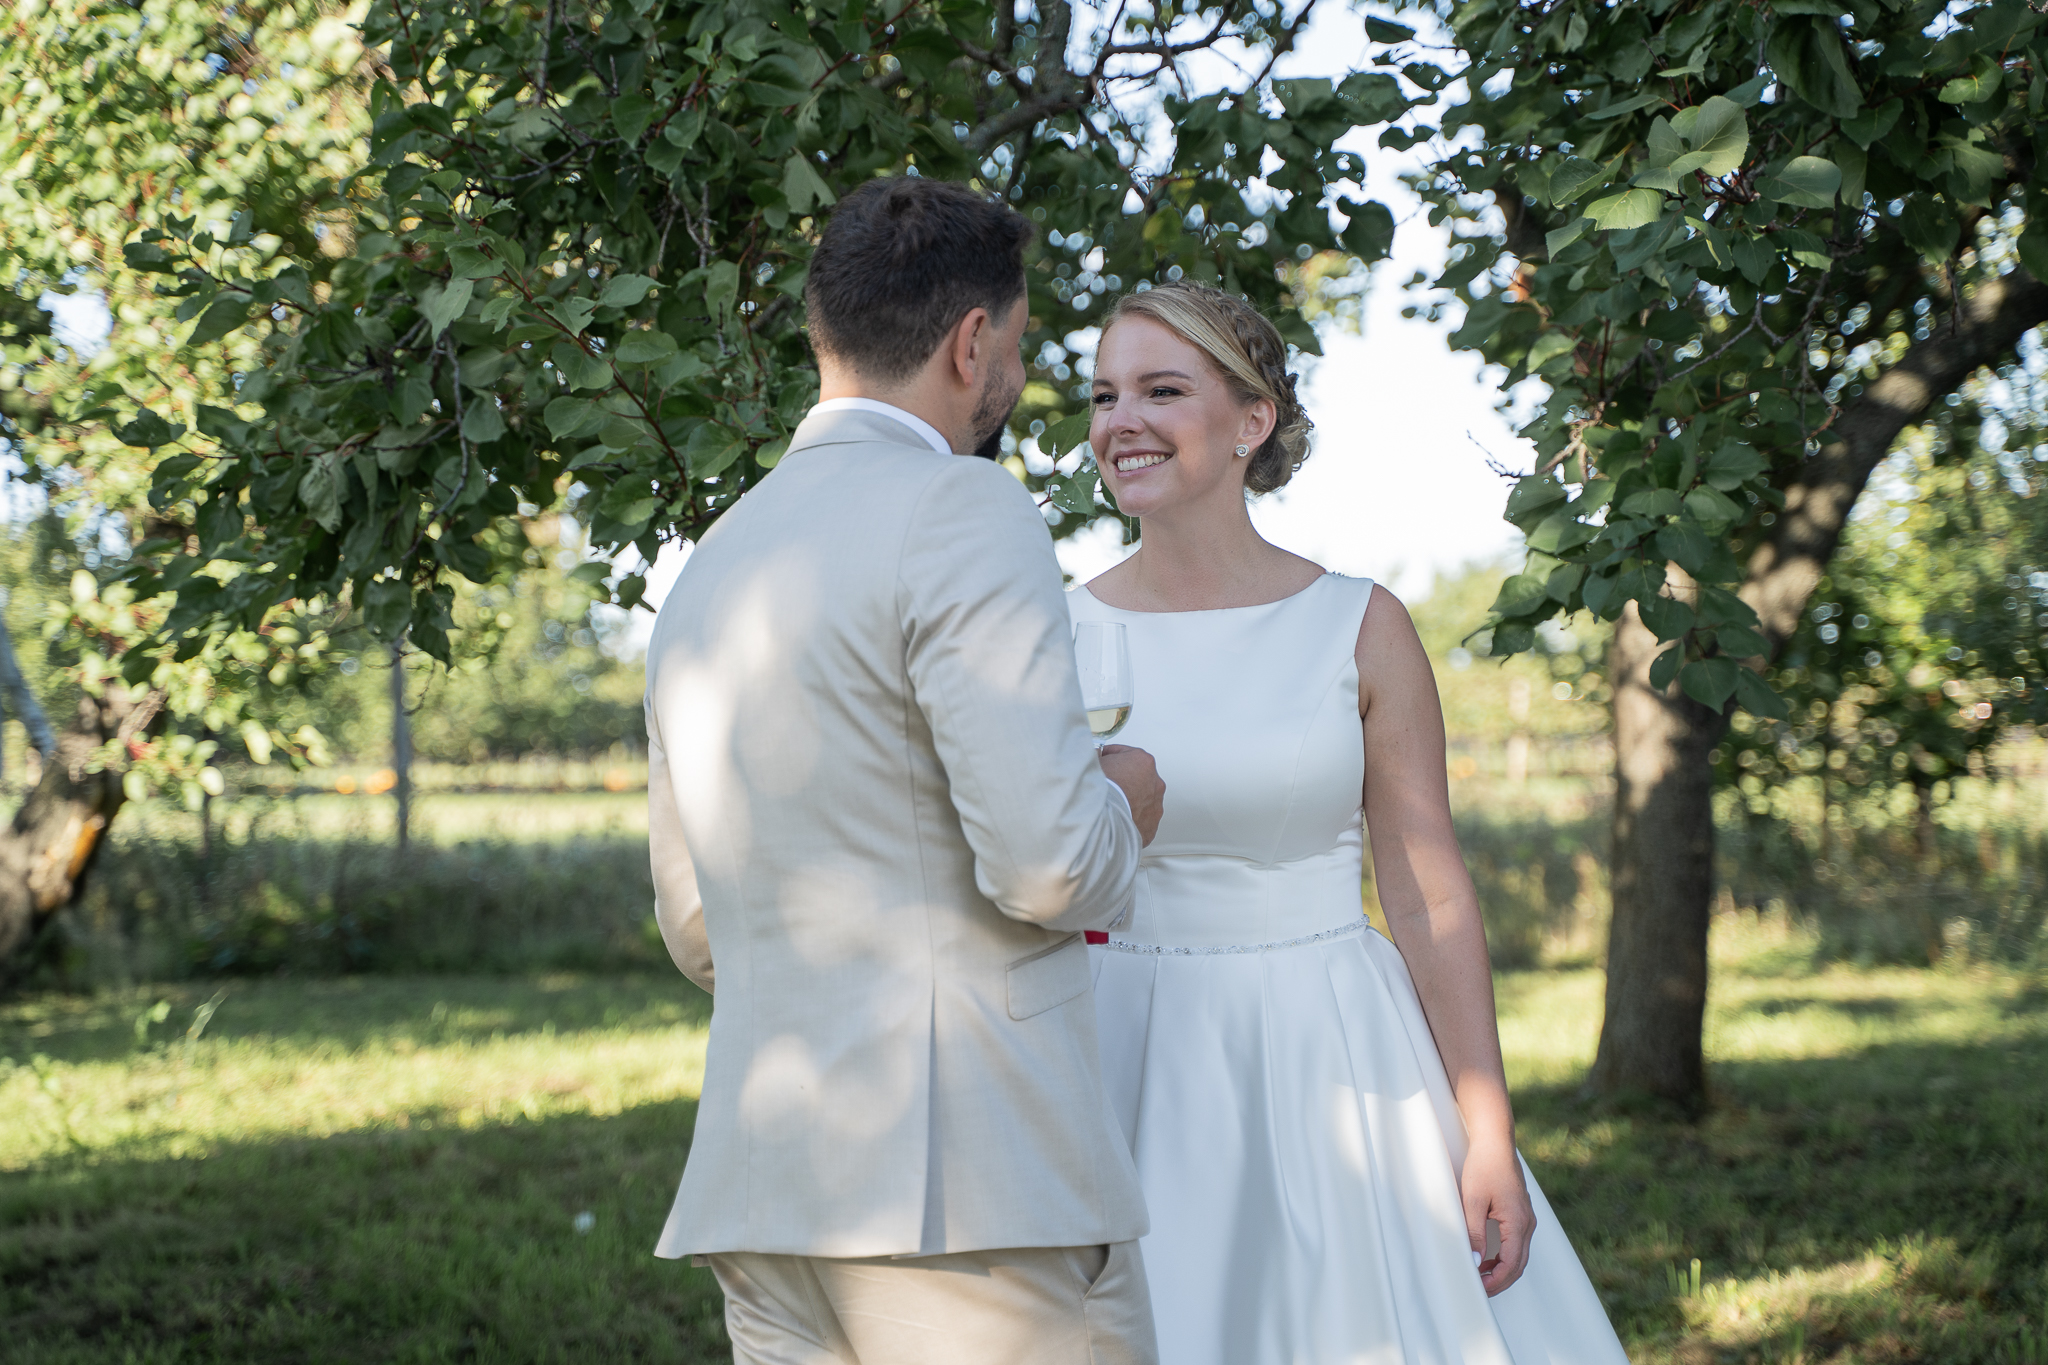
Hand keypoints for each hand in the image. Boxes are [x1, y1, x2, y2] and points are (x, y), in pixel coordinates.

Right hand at [1098, 744, 1163, 844]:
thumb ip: (1099, 756)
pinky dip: (1131, 820)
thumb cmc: (1099, 790)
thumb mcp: (1094, 761)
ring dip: (1130, 800)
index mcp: (1143, 762)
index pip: (1126, 754)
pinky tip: (1116, 819)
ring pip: (1142, 800)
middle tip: (1107, 785)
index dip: (1110, 757)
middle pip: (1138, 778)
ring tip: (1111, 805)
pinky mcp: (1151, 827)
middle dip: (1124, 780)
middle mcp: (1155, 782)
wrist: (1101, 820)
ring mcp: (1155, 806)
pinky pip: (1141, 821)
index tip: (1103, 761)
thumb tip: (1096, 758)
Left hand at [1461, 1138, 1534, 1295]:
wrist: (1495, 1142)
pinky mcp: (1521, 1213)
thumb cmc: (1484, 1166)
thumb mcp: (1473, 1200)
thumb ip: (1475, 1232)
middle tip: (1480, 1289)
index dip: (1496, 1281)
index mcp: (1518, 1223)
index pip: (1511, 1265)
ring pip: (1519, 1255)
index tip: (1479, 1288)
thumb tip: (1477, 1261)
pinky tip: (1487, 1257)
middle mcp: (1527, 1223)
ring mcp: (1526, 1219)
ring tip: (1480, 1276)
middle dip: (1500, 1281)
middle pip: (1518, 1264)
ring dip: (1502, 1269)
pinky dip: (1504, 1256)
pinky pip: (1516, 1243)